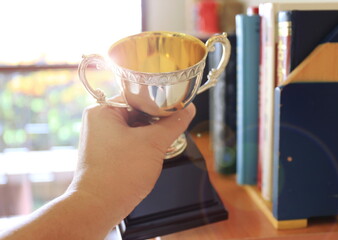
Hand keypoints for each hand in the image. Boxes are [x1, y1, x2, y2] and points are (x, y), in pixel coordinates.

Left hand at [67, 103, 195, 223]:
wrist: (99, 207)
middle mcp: (98, 121)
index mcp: (102, 110)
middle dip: (156, 121)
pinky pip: (129, 140)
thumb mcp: (153, 143)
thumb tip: (188, 110)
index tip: (176, 107)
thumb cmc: (118, 175)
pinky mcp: (105, 152)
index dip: (159, 102)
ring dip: (150, 134)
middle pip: (136, 111)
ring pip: (134, 127)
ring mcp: (101, 138)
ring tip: (162, 142)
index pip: (137, 95)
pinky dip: (142, 144)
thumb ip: (174, 124)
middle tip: (172, 126)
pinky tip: (152, 152)